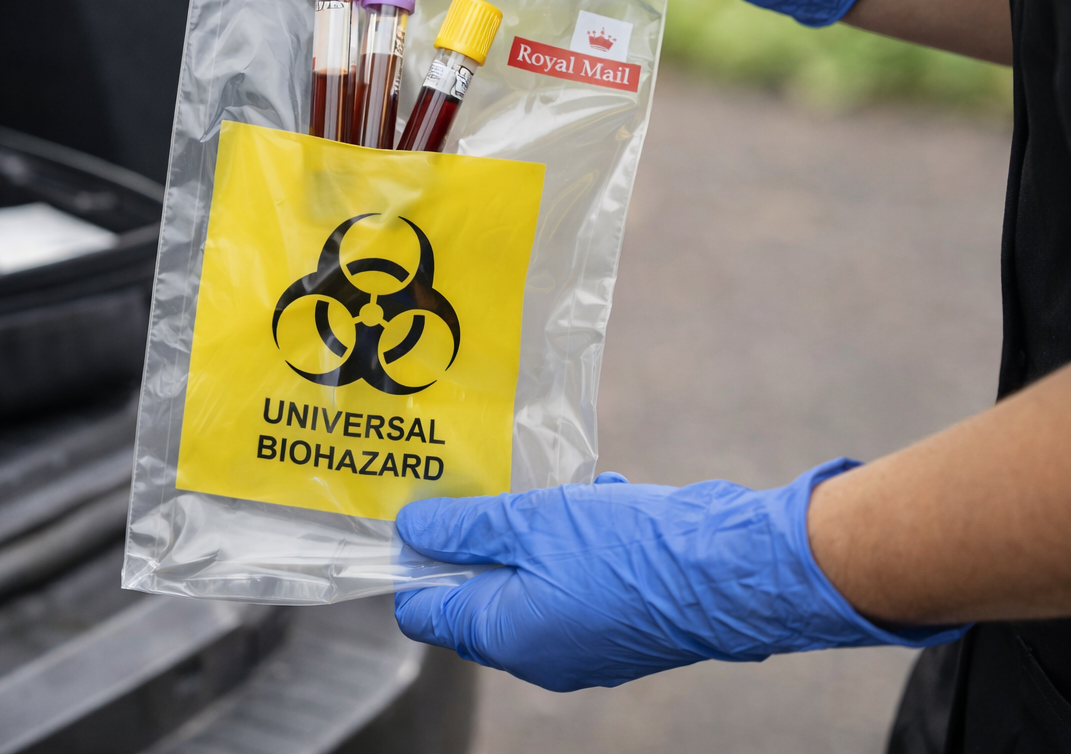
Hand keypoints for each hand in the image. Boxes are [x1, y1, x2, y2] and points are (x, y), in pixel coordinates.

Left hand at [393, 459, 965, 691]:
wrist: (733, 571)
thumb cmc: (630, 551)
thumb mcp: (532, 522)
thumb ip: (466, 528)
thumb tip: (411, 530)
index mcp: (507, 637)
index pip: (425, 612)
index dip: (411, 563)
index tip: (413, 516)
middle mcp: (542, 654)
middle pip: (477, 596)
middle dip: (474, 542)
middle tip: (477, 489)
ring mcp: (584, 643)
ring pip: (532, 581)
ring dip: (532, 534)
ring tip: (545, 490)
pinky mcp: (622, 624)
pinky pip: (577, 580)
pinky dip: (577, 541)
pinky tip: (596, 499)